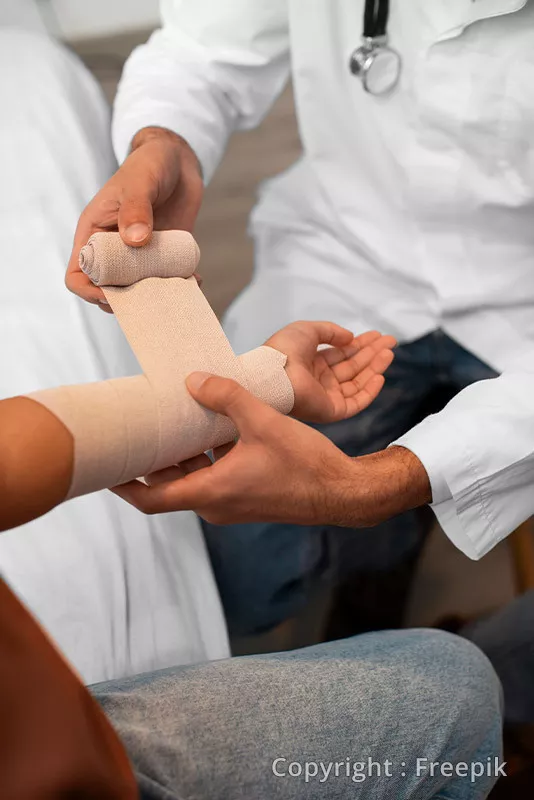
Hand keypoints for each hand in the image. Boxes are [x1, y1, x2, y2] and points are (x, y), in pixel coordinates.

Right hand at [66, 127, 202, 310]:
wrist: (178, 160)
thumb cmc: (150, 164)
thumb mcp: (140, 182)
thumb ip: (135, 209)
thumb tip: (135, 241)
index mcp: (94, 233)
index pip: (77, 274)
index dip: (89, 291)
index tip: (112, 294)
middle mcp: (113, 249)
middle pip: (108, 291)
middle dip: (128, 300)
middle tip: (152, 295)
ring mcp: (139, 255)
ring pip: (139, 291)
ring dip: (157, 296)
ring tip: (178, 288)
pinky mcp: (163, 256)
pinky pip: (167, 281)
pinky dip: (181, 285)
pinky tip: (196, 279)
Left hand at [112, 375, 430, 524]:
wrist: (341, 491)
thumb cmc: (304, 463)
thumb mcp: (263, 421)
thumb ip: (227, 397)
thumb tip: (193, 381)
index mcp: (211, 492)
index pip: (151, 498)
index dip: (123, 485)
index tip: (104, 469)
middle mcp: (215, 504)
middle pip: (168, 486)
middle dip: (151, 461)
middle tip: (137, 431)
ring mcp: (230, 503)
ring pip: (191, 480)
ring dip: (180, 456)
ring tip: (169, 422)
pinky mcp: (245, 497)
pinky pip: (212, 478)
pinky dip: (203, 458)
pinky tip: (209, 428)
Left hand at [265, 321, 395, 422]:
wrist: (273, 375)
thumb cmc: (284, 351)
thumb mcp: (307, 330)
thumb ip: (331, 331)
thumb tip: (350, 337)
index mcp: (310, 362)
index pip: (341, 354)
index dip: (360, 344)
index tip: (378, 335)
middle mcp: (319, 380)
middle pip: (352, 366)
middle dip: (372, 353)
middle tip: (391, 341)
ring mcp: (325, 396)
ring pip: (357, 382)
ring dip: (374, 368)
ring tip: (389, 353)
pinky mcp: (331, 411)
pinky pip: (355, 402)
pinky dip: (369, 391)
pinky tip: (380, 376)